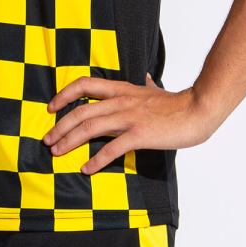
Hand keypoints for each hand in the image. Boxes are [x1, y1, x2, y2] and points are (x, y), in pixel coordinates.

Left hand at [43, 74, 218, 173]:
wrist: (198, 110)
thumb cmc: (177, 103)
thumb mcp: (155, 89)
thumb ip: (146, 85)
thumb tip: (147, 77)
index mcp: (121, 89)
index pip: (85, 84)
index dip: (64, 94)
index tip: (51, 107)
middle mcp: (121, 101)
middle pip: (80, 111)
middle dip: (60, 126)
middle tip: (47, 140)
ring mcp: (129, 118)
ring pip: (89, 128)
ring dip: (69, 141)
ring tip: (56, 153)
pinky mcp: (139, 135)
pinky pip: (112, 149)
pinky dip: (95, 160)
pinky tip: (86, 168)